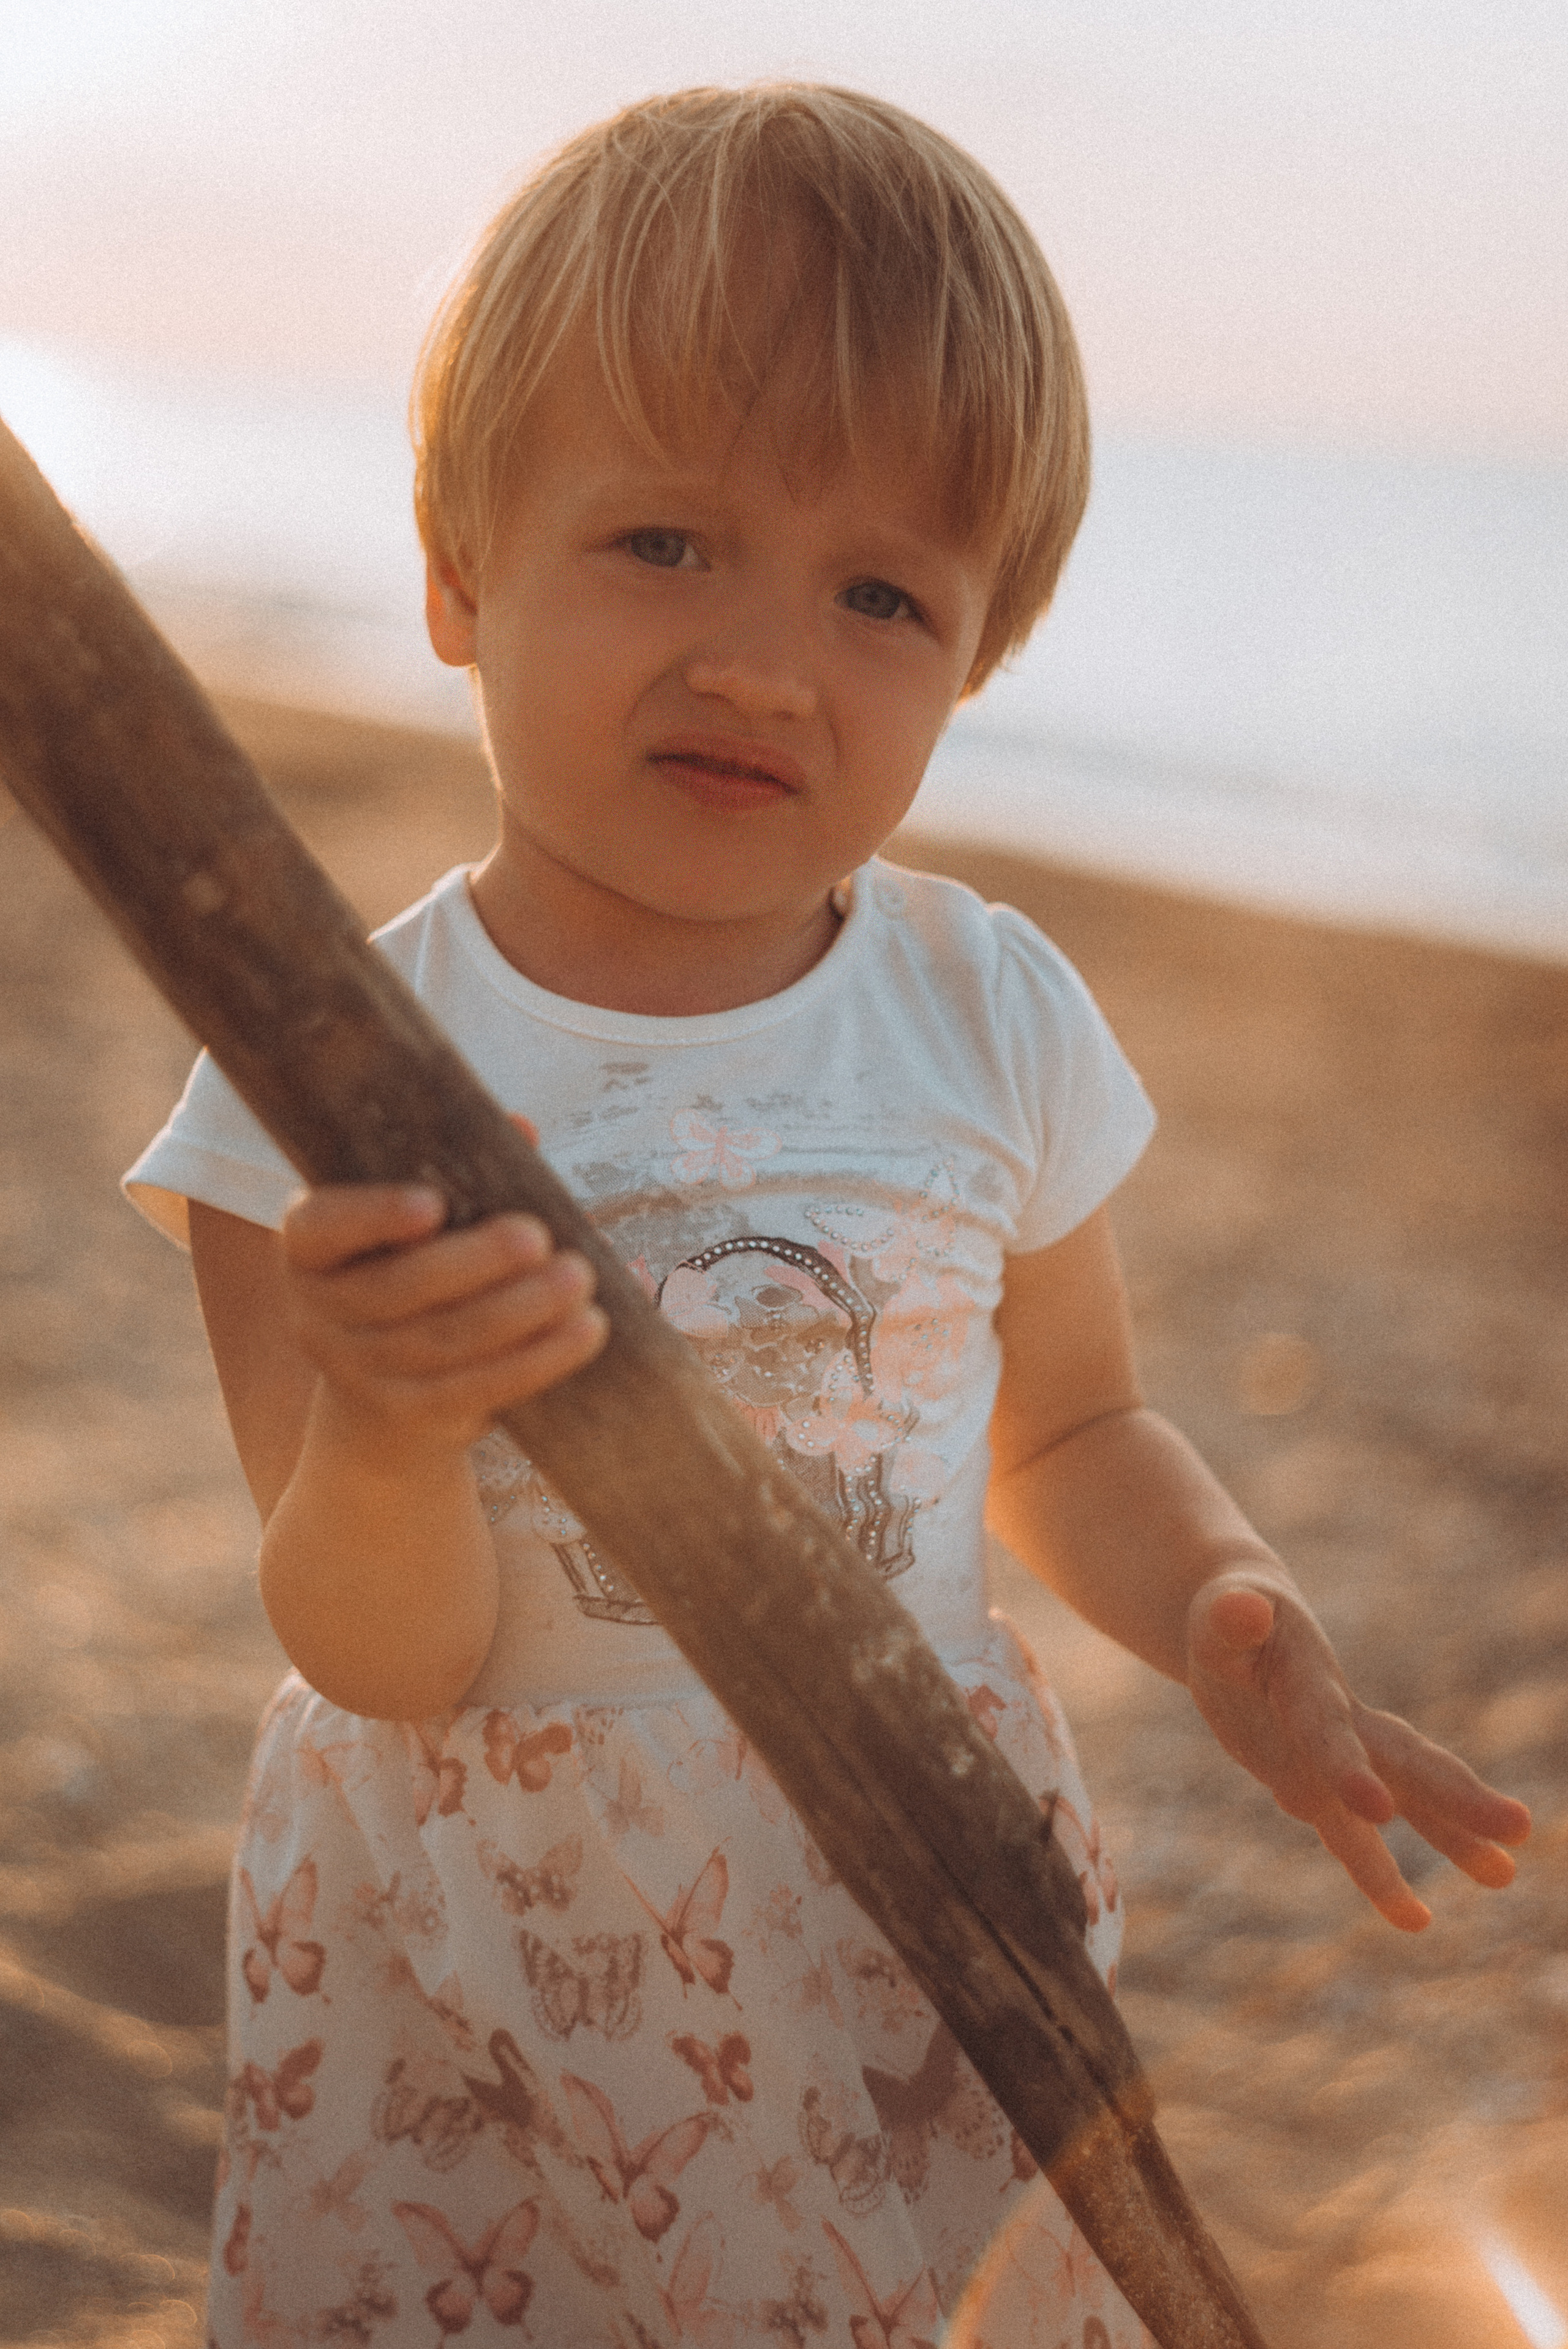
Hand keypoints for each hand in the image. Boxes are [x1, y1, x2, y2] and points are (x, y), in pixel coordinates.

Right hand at [279, 1172, 607, 1461]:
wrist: (381, 1388)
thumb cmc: (412, 1266)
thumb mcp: (416, 1219)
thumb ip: (458, 1173)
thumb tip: (520, 1130)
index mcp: (310, 1246)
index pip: (323, 1226)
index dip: (372, 1216)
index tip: (433, 1203)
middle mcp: (318, 1311)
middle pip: (397, 1289)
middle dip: (474, 1263)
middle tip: (539, 1237)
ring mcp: (358, 1371)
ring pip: (443, 1342)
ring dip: (519, 1312)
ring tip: (579, 1279)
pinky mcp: (409, 1413)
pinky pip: (474, 1390)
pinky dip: (535, 1361)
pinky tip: (584, 1333)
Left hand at [1186, 1573, 1530, 1930]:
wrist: (1240, 1624)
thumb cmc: (1227, 1616)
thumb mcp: (1218, 1613)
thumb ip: (1230, 1616)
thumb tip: (1244, 1608)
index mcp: (1309, 1683)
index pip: (1327, 1730)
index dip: (1346, 1768)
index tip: (1376, 1811)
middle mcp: (1339, 1722)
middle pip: (1404, 1761)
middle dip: (1456, 1798)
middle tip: (1520, 1830)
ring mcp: (1336, 1755)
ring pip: (1401, 1799)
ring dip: (1450, 1837)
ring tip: (1504, 1875)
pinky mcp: (1317, 1783)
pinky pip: (1351, 1835)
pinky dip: (1376, 1873)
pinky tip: (1413, 1917)